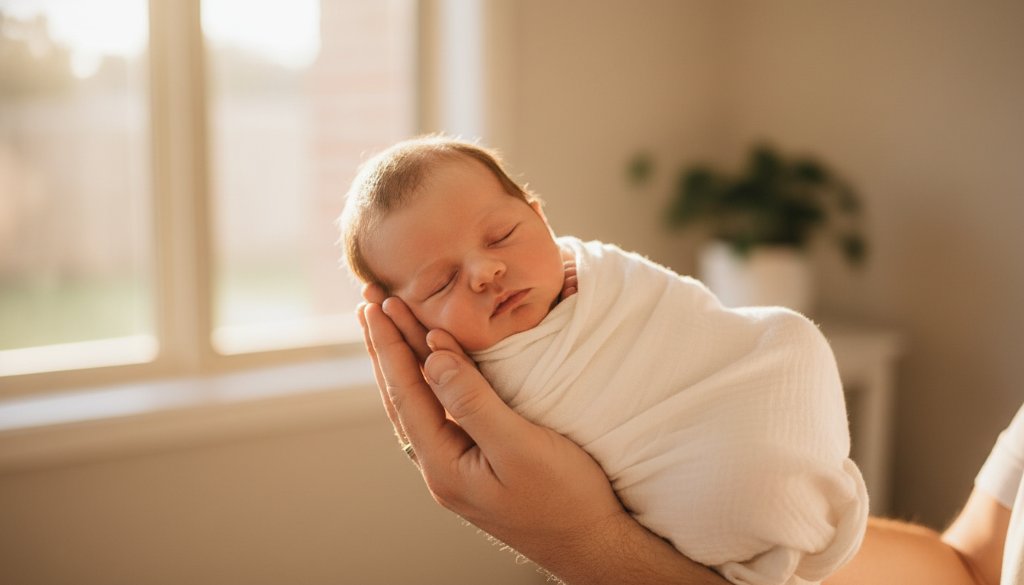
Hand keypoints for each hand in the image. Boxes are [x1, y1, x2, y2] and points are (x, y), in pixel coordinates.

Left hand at [358, 285, 723, 583]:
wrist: (591, 544)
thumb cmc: (564, 498)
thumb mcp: (519, 447)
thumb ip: (473, 401)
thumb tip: (433, 355)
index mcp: (443, 464)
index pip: (406, 393)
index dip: (390, 345)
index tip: (377, 304)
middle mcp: (440, 466)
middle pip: (402, 395)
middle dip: (386, 345)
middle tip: (370, 299)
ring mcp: (456, 465)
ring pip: (418, 403)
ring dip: (402, 359)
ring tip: (387, 323)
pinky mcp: (475, 462)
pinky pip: (440, 410)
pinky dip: (429, 378)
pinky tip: (429, 363)